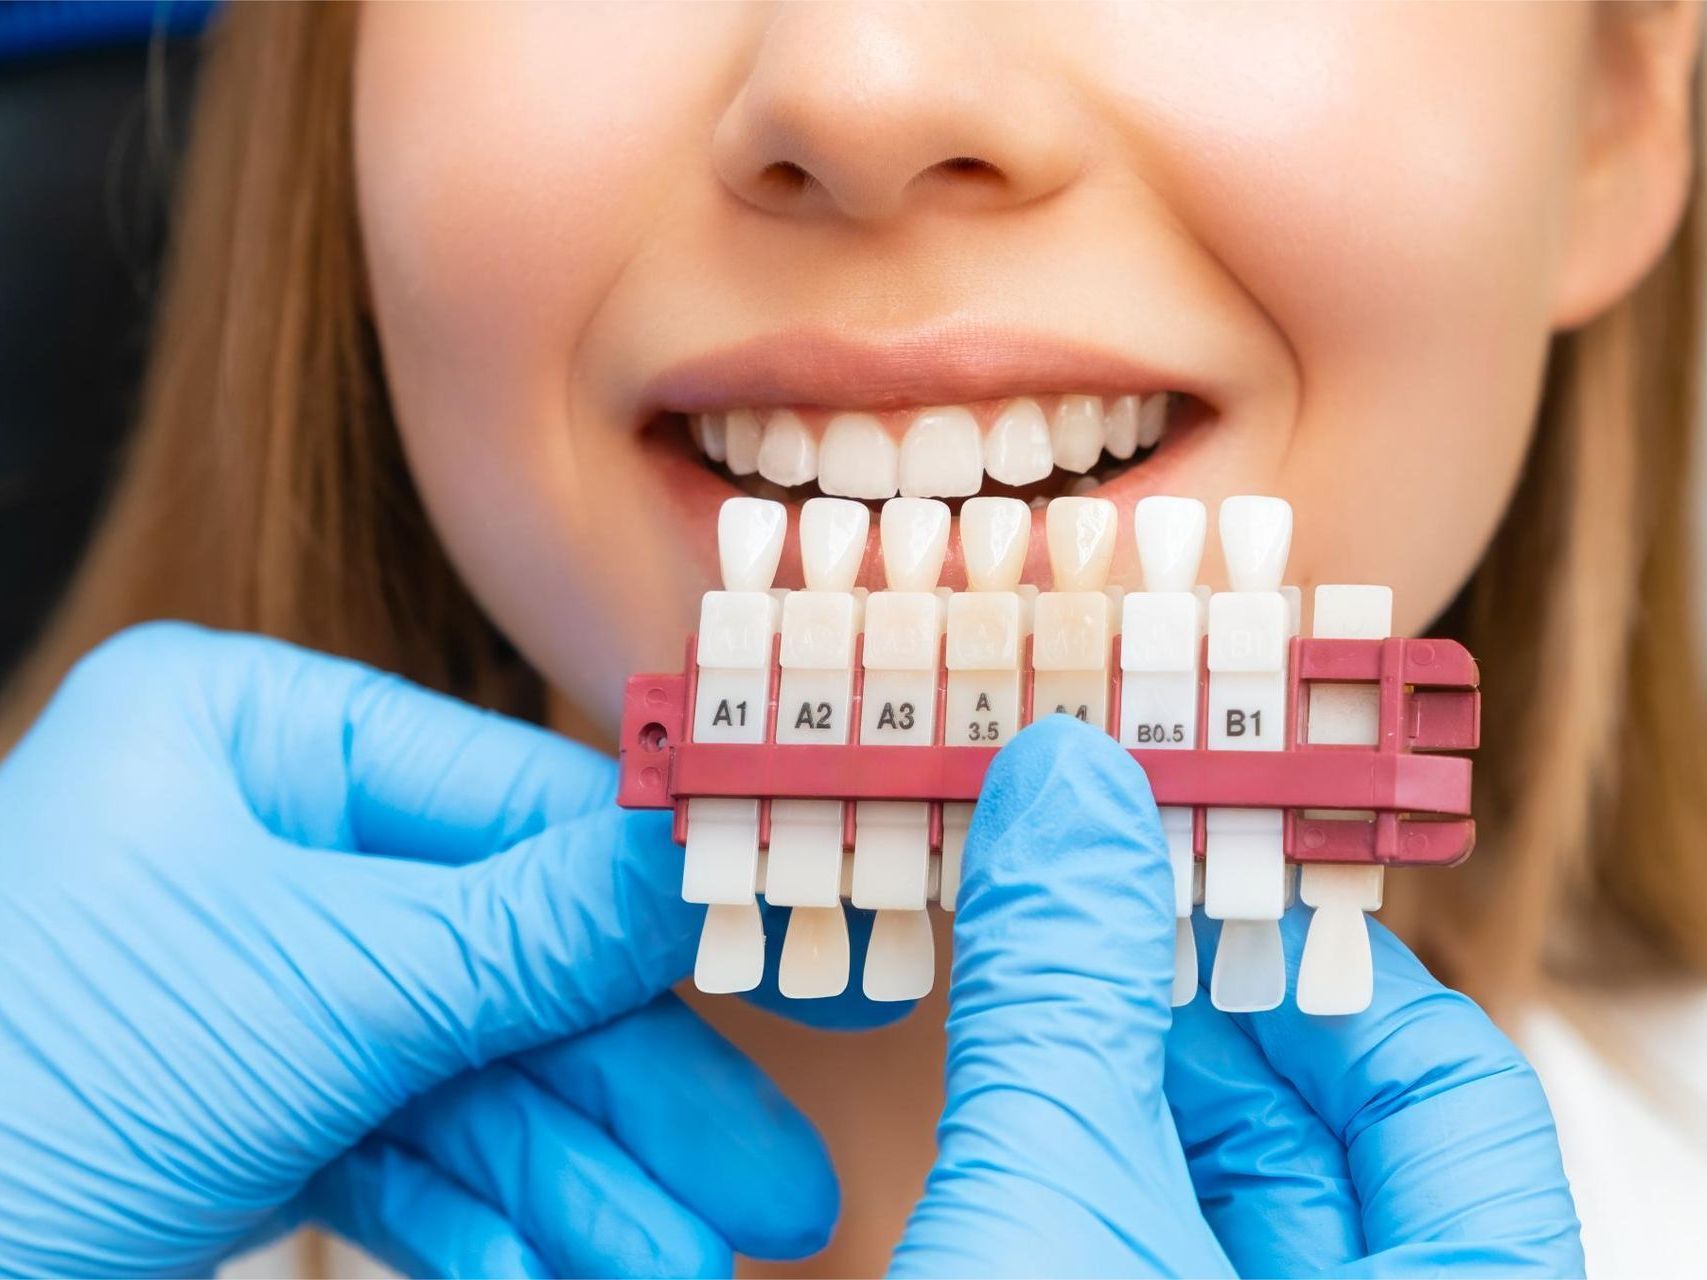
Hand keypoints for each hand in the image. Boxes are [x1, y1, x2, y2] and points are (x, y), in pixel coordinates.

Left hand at [0, 624, 834, 1275]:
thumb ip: (538, 928)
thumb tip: (718, 850)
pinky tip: (561, 1275)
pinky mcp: (244, 1100)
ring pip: (468, 1073)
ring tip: (685, 1268)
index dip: (661, 896)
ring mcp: (255, 973)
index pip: (518, 800)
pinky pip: (400, 1146)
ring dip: (581, 1181)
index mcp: (251, 733)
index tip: (802, 954)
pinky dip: (482, 1215)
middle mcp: (258, 834)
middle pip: (510, 958)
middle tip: (774, 1181)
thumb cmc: (33, 1079)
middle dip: (638, 1088)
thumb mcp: (324, 989)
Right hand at [892, 716, 1581, 1277]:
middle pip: (1334, 1131)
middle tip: (1093, 895)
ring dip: (1133, 1078)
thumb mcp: (1045, 1204)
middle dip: (1197, 1004)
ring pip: (1239, 1196)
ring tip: (1039, 972)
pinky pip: (1170, 1242)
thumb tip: (1067, 780)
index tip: (1208, 869)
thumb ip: (1061, 989)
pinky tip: (1022, 1088)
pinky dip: (1104, 1159)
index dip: (1318, 952)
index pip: (1449, 1084)